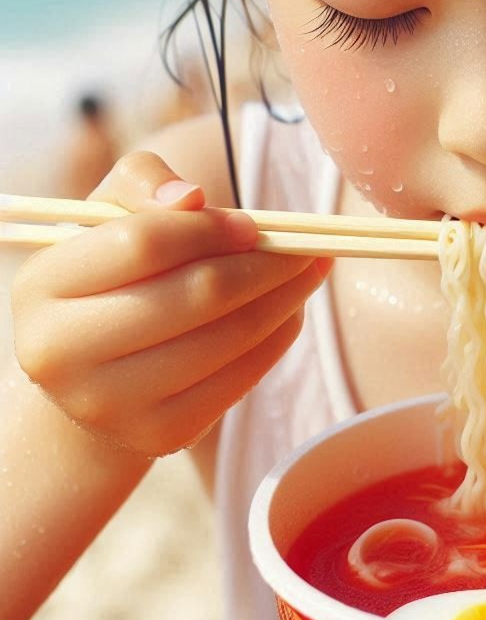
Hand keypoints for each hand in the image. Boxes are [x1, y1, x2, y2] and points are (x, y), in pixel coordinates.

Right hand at [12, 151, 330, 456]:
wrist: (95, 379)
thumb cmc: (112, 280)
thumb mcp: (110, 218)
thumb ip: (143, 185)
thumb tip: (190, 197)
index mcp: (42, 285)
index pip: (144, 243)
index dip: (212, 229)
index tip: (255, 226)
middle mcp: (60, 351)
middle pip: (197, 294)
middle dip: (267, 265)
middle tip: (307, 249)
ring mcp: (109, 403)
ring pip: (229, 336)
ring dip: (286, 299)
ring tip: (310, 274)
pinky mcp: (159, 434)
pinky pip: (241, 378)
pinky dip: (278, 339)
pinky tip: (290, 314)